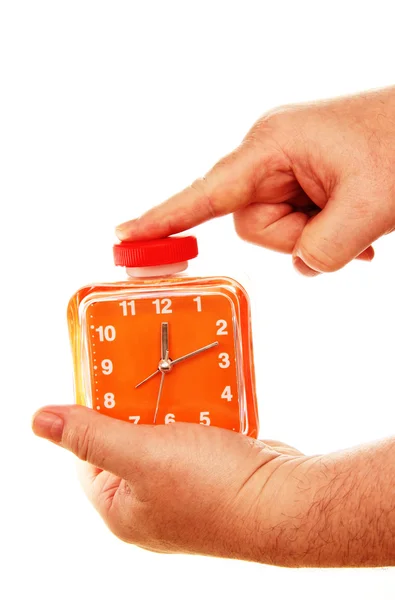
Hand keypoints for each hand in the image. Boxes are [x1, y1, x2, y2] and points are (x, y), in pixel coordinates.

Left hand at [32, 405, 394, 565]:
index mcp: (123, 509)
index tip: (104, 377)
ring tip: (174, 374)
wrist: (286, 500)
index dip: (92, 415)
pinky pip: (195, 433)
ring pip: (165, 432)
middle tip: (141, 369)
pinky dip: (197, 410)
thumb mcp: (143, 455)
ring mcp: (186, 489)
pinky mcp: (215, 473)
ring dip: (170, 403)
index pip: (88, 456)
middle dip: (136, 403)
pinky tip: (202, 390)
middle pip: (128, 439)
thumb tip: (39, 420)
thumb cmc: (215, 488)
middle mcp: (152, 503)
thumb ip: (91, 436)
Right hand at [116, 86, 394, 275]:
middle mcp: (271, 152)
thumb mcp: (368, 207)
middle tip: (340, 222)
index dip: (164, 218)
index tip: (125, 236)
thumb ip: (323, 250)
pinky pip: (295, 218)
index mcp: (272, 145)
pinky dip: (322, 230)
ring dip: (314, 234)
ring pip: (277, 226)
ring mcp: (287, 162)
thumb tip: (304, 264)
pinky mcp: (302, 174)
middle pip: (252, 222)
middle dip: (294, 236)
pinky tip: (356, 226)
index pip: (206, 193)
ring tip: (354, 218)